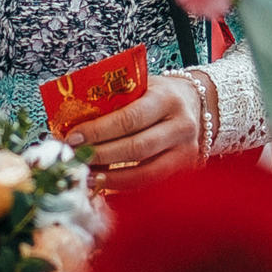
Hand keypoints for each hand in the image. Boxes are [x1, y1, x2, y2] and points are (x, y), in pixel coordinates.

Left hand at [63, 72, 203, 189]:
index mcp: (166, 98)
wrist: (197, 103)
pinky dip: (125, 185)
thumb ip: (115, 100)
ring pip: (145, 172)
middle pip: (136, 148)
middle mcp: (181, 126)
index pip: (130, 118)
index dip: (99, 131)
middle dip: (101, 155)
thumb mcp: (141, 86)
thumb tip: (73, 120)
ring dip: (110, 177)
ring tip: (86, 173)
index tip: (74, 137)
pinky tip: (105, 182)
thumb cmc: (159, 94)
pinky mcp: (185, 169)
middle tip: (76, 157)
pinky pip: (150, 183)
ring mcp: (186, 151)